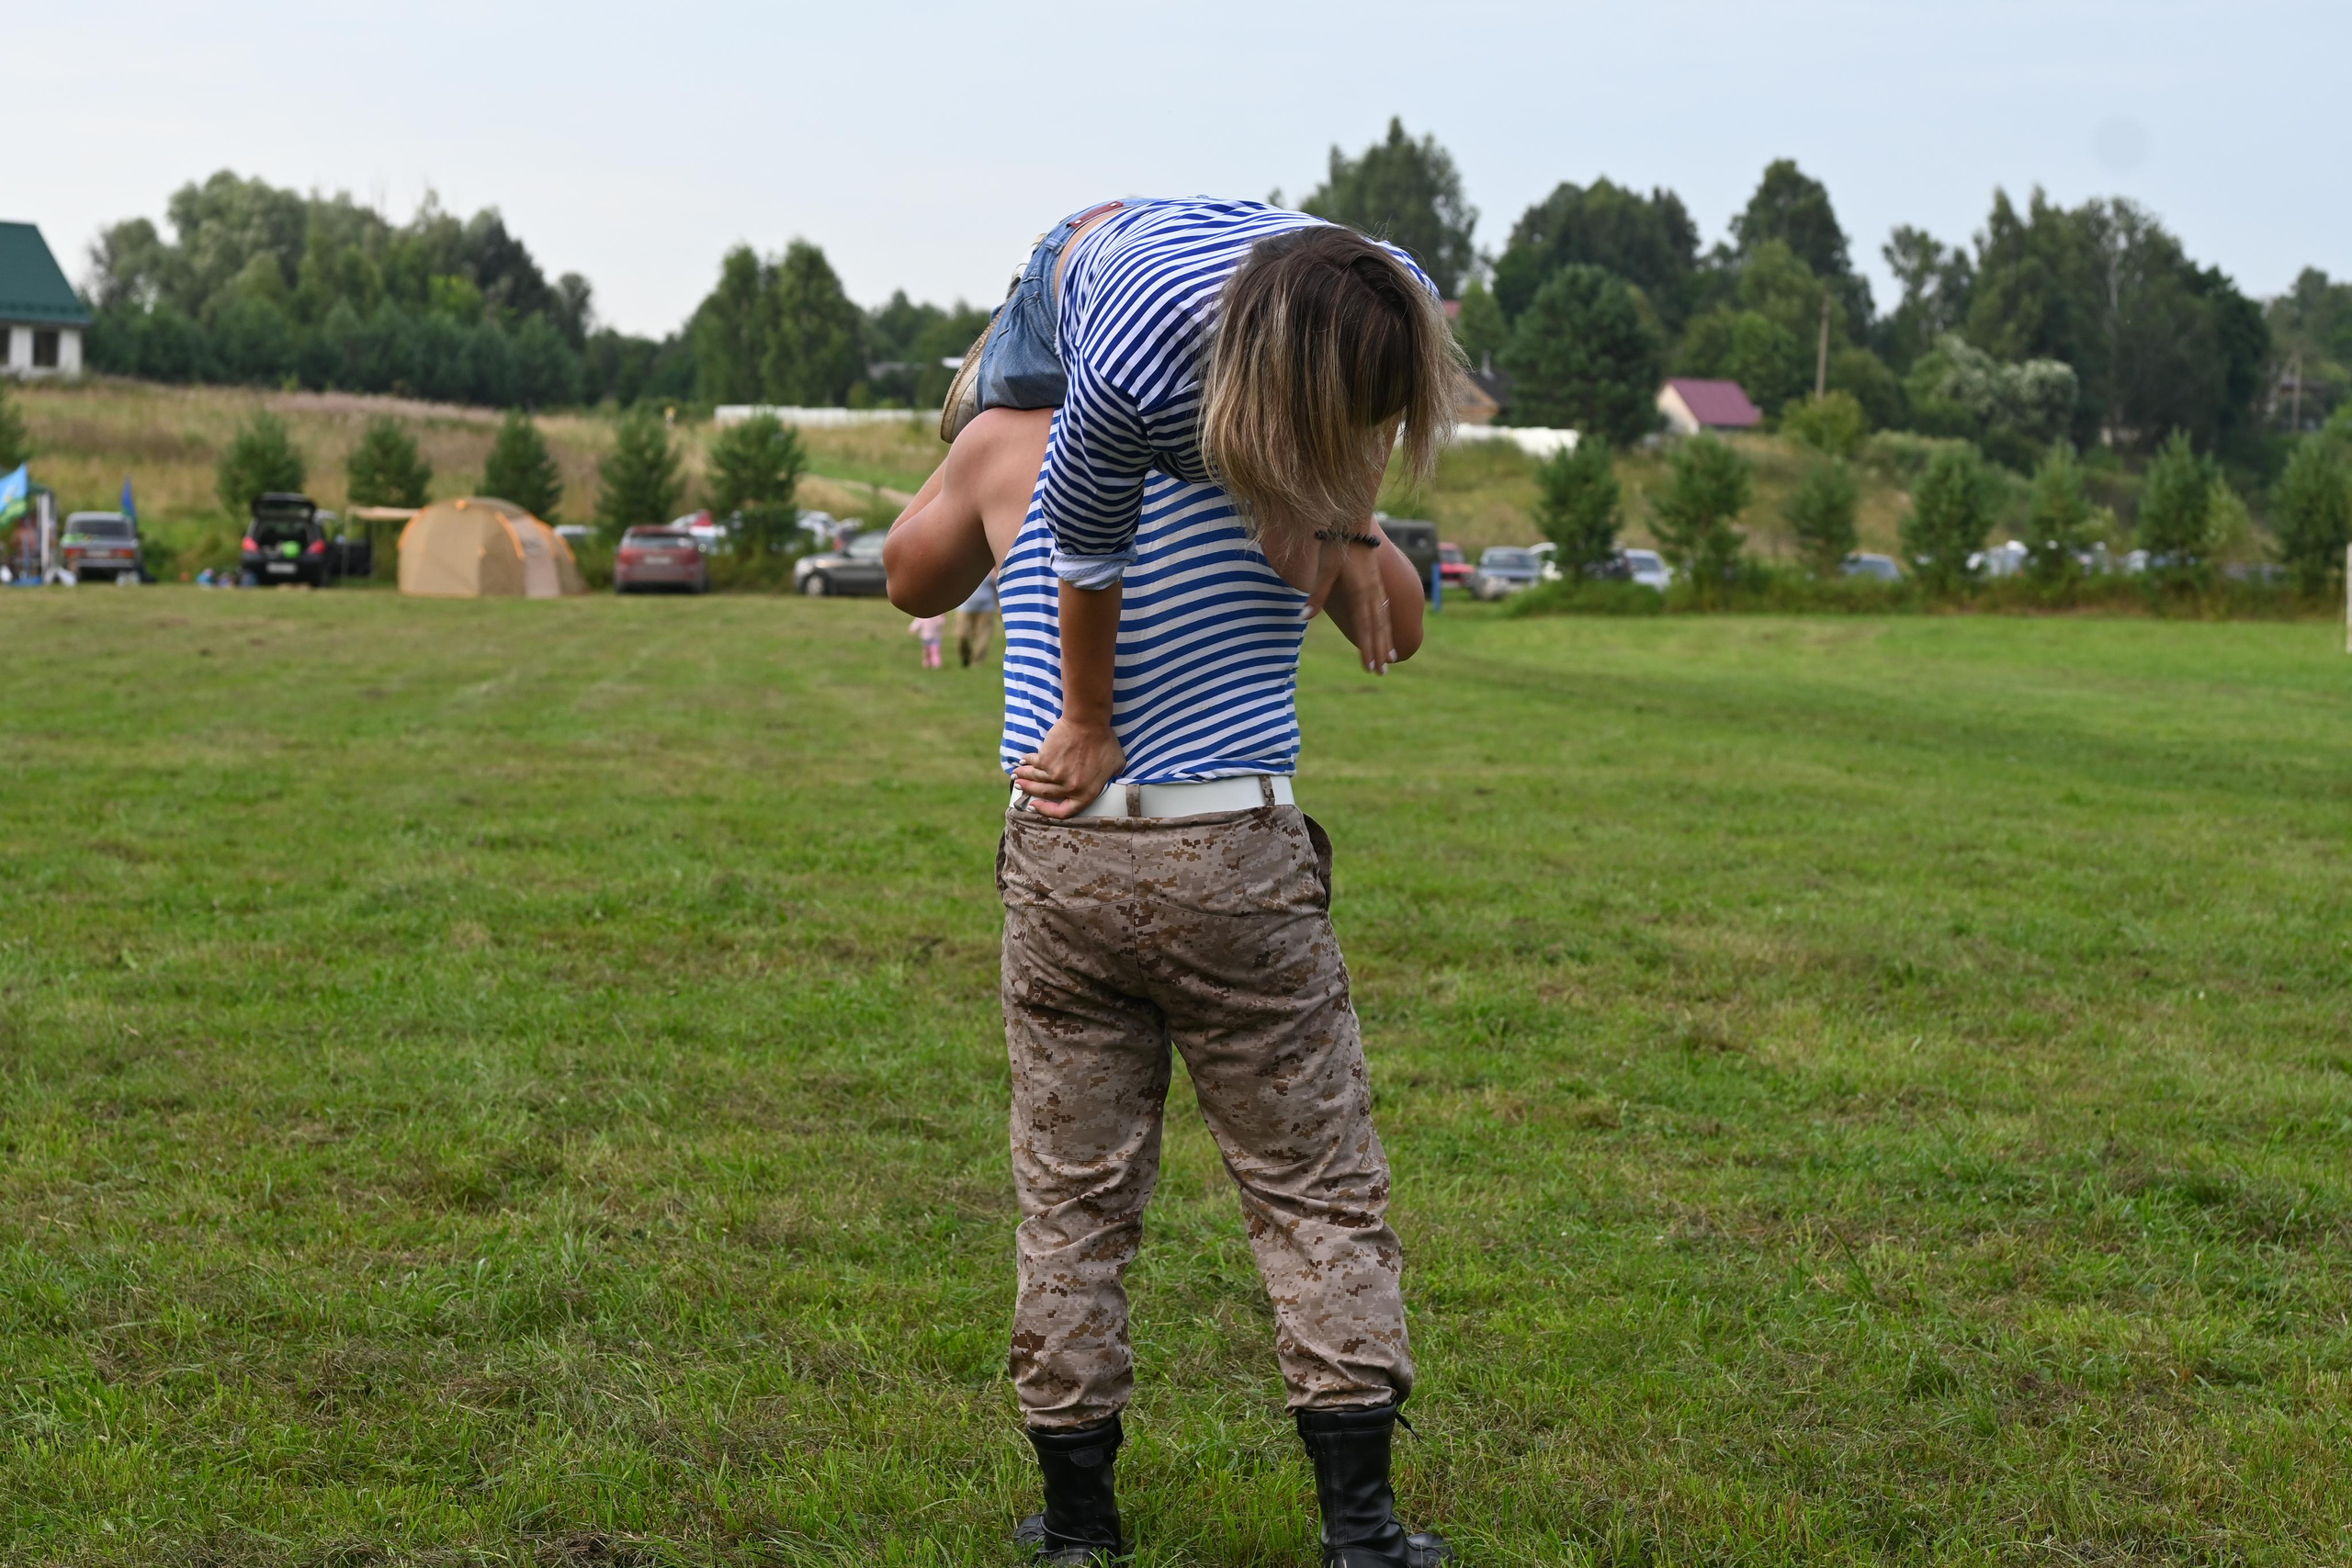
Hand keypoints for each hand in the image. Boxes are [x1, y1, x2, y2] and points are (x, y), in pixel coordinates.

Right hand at [1013, 717, 1125, 818]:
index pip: (1064, 812)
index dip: (1047, 811)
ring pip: (1034, 779)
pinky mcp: (1045, 760)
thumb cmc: (1104, 740)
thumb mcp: (1116, 764)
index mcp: (1086, 793)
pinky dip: (1026, 762)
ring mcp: (1055, 775)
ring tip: (1018, 774)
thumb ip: (1109, 777)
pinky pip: (1033, 763)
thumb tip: (1106, 781)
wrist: (1088, 722)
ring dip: (1024, 777)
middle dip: (1030, 790)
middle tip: (1022, 786)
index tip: (1037, 806)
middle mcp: (1069, 788)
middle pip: (1044, 794)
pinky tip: (1023, 760)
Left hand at [1328, 536, 1396, 675]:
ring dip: (1386, 641)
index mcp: (1360, 592)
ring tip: (1392, 659)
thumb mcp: (1323, 570)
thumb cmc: (1335, 546)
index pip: (1364, 627)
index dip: (1367, 648)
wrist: (1352, 523)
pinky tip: (1388, 632)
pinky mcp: (1376, 583)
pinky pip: (1384, 610)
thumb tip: (1303, 617)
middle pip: (1377, 628)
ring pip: (1383, 620)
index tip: (1369, 667)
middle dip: (1379, 651)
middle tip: (1381, 673)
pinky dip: (1387, 625)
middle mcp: (1372, 593)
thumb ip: (1316, 595)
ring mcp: (1377, 588)